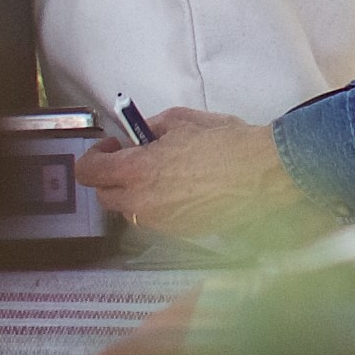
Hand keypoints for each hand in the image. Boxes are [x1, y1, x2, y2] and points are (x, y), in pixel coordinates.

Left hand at [72, 108, 313, 243]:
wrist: (264, 174)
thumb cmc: (226, 143)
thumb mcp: (182, 120)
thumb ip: (152, 128)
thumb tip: (140, 137)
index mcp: (137, 171)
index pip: (89, 173)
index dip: (94, 157)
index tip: (112, 146)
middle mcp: (143, 203)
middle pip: (105, 197)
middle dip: (112, 177)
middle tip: (133, 158)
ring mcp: (162, 223)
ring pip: (132, 211)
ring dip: (135, 193)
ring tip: (163, 174)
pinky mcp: (182, 233)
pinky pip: (157, 220)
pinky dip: (159, 206)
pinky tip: (183, 189)